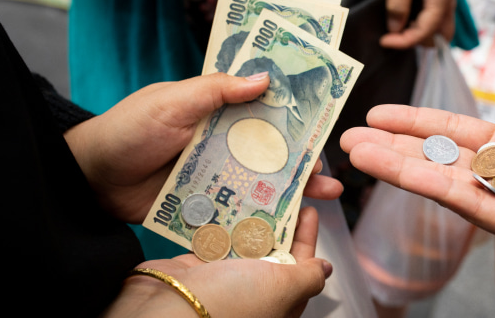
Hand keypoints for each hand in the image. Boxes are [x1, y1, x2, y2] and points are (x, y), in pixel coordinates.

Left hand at [65, 73, 342, 222]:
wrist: (91, 180)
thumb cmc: (128, 130)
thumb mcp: (172, 101)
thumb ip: (215, 89)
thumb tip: (264, 78)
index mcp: (216, 109)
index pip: (261, 105)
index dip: (292, 108)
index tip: (323, 111)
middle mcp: (222, 141)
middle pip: (271, 147)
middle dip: (304, 155)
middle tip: (329, 163)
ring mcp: (217, 173)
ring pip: (263, 179)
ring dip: (293, 186)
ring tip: (323, 194)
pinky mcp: (207, 202)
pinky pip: (241, 207)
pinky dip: (265, 214)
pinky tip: (288, 220)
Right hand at [105, 206, 330, 317]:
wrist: (168, 310)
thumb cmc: (232, 303)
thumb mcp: (283, 288)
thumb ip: (308, 276)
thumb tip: (326, 269)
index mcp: (279, 301)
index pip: (301, 266)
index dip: (306, 238)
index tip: (309, 209)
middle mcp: (253, 291)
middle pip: (273, 249)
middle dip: (279, 220)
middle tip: (283, 192)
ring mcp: (224, 278)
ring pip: (244, 241)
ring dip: (251, 217)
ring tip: (258, 188)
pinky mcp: (197, 266)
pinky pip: (215, 239)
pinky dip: (222, 221)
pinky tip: (229, 200)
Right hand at [342, 51, 494, 256]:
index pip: (455, 133)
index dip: (417, 123)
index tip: (379, 114)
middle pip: (441, 161)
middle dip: (394, 150)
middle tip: (348, 139)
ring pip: (449, 184)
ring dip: (402, 169)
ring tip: (359, 153)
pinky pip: (478, 206)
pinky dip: (440, 188)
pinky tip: (407, 172)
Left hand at [380, 0, 455, 48]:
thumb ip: (398, 6)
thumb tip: (395, 30)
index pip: (426, 32)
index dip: (405, 41)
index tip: (384, 41)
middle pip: (440, 35)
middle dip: (417, 40)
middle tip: (393, 36)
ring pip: (439, 26)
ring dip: (420, 31)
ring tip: (396, 26)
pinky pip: (435, 15)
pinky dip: (421, 21)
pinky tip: (403, 15)